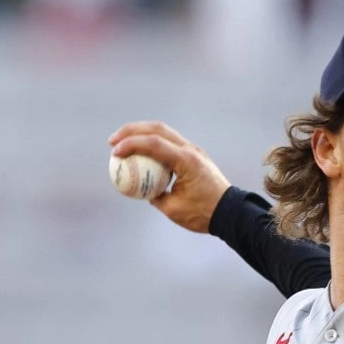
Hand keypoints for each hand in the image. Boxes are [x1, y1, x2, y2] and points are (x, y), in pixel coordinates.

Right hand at [108, 121, 231, 232]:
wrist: (231, 212)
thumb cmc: (204, 214)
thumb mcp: (173, 209)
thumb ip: (154, 196)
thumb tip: (141, 188)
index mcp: (186, 161)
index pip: (154, 144)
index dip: (131, 144)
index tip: (114, 152)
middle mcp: (191, 150)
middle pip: (157, 129)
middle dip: (132, 131)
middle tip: (113, 141)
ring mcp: (194, 150)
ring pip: (164, 132)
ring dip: (142, 134)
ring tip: (122, 143)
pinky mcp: (194, 155)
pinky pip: (169, 143)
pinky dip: (153, 144)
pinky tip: (140, 153)